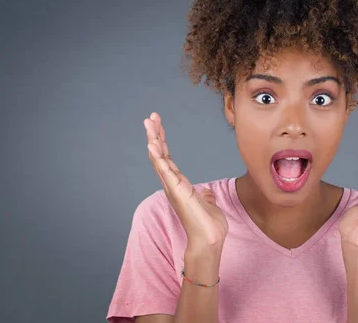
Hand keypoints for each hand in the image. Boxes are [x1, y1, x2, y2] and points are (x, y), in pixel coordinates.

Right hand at [144, 112, 227, 250]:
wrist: (209, 240)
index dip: (162, 141)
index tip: (158, 124)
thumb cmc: (208, 225)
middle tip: (150, 117)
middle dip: (155, 135)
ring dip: (153, 140)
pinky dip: (158, 158)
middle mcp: (172, 184)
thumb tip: (206, 193)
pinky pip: (164, 171)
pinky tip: (152, 145)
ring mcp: (172, 187)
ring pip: (159, 159)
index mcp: (179, 184)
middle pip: (160, 154)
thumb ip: (204, 196)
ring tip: (148, 123)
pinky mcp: (176, 191)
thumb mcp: (208, 204)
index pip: (168, 158)